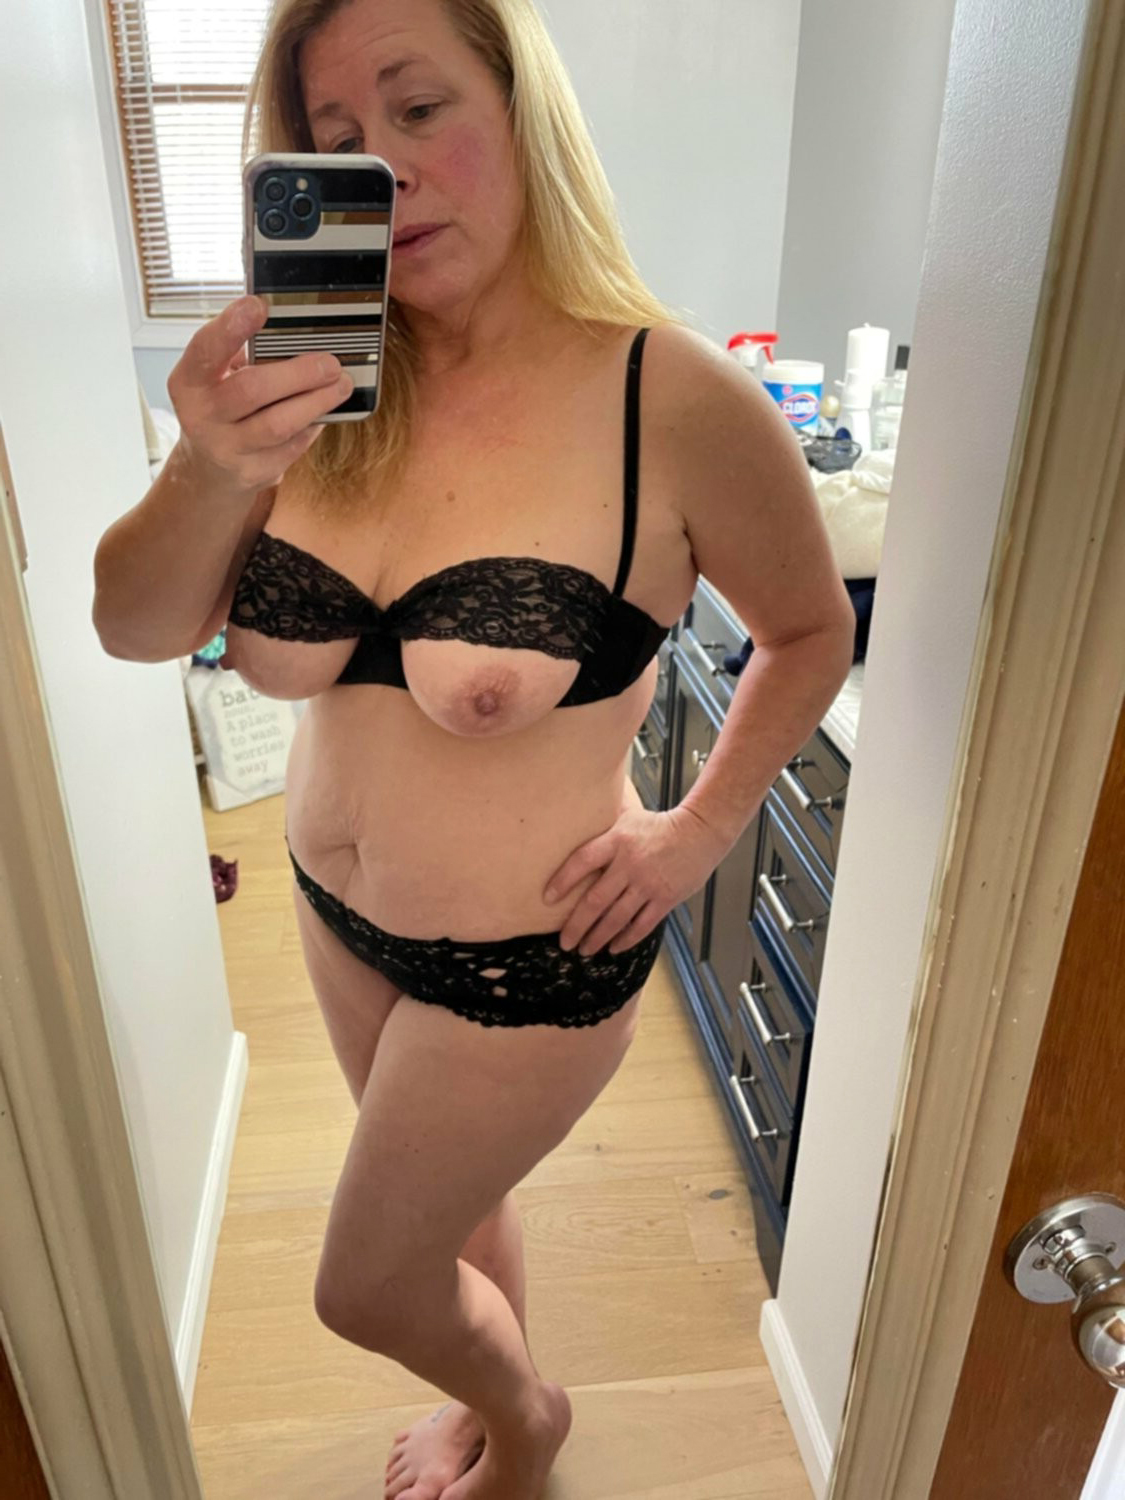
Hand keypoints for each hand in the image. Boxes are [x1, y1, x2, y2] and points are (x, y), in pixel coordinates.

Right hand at [166, 294, 354, 497]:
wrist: (209, 467)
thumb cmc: (221, 405)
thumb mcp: (217, 376)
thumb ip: (243, 351)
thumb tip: (294, 325)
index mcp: (189, 381)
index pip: (206, 349)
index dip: (232, 326)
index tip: (259, 305)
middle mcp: (202, 416)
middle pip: (252, 390)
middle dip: (298, 373)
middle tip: (330, 362)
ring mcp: (227, 448)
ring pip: (279, 424)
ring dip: (316, 401)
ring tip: (341, 384)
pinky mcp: (253, 472)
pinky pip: (292, 446)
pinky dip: (312, 425)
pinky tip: (324, 410)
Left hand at [543, 804, 734, 957]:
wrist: (700, 831)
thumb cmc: (659, 824)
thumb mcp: (628, 815)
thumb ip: (604, 821)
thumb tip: (577, 810)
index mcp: (617, 840)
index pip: (582, 861)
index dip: (563, 880)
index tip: (547, 898)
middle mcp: (630, 864)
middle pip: (595, 900)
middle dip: (576, 926)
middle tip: (564, 942)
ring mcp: (648, 883)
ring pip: (616, 918)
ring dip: (597, 938)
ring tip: (584, 950)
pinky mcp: (666, 898)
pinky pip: (642, 925)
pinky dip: (626, 939)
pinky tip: (613, 948)